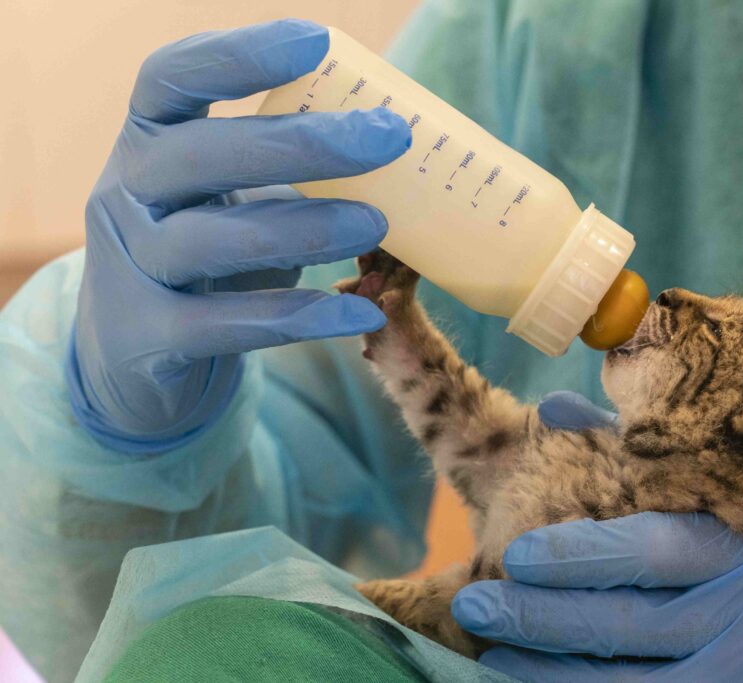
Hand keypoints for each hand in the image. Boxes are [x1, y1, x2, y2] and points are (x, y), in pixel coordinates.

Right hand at [68, 20, 411, 451]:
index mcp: (145, 142)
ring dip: (305, 228)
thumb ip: (281, 168)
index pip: (171, 78)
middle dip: (301, 142)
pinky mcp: (151, 337)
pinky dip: (302, 317)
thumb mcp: (225, 197)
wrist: (132, 355)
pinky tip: (362, 312)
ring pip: (211, 241)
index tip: (316, 41)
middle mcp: (124, 195)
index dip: (237, 54)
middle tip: (388, 139)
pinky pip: (232, 325)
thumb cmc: (202, 255)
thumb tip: (389, 141)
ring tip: (377, 225)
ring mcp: (131, 267)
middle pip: (200, 153)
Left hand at [453, 391, 742, 680]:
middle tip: (476, 604)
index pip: (654, 551)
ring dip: (549, 673)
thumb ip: (639, 457)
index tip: (517, 553)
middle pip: (631, 625)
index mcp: (741, 545)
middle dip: (542, 618)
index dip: (581, 555)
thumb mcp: (714, 498)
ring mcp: (740, 676)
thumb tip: (555, 406)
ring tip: (489, 653)